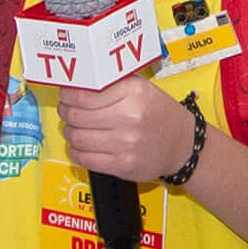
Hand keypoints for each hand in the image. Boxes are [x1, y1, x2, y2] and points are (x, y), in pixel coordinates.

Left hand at [48, 72, 195, 183]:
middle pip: (76, 116)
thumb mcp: (141, 88)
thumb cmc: (158, 114)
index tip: (65, 95)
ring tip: (75, 128)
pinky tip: (82, 146)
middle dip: (66, 113)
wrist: (182, 144)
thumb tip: (77, 82)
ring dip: (70, 133)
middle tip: (67, 111)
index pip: (83, 94)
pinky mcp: (123, 165)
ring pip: (77, 137)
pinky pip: (84, 159)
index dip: (67, 95)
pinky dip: (76, 152)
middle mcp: (129, 117)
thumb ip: (111, 83)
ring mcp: (126, 144)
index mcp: (133, 93)